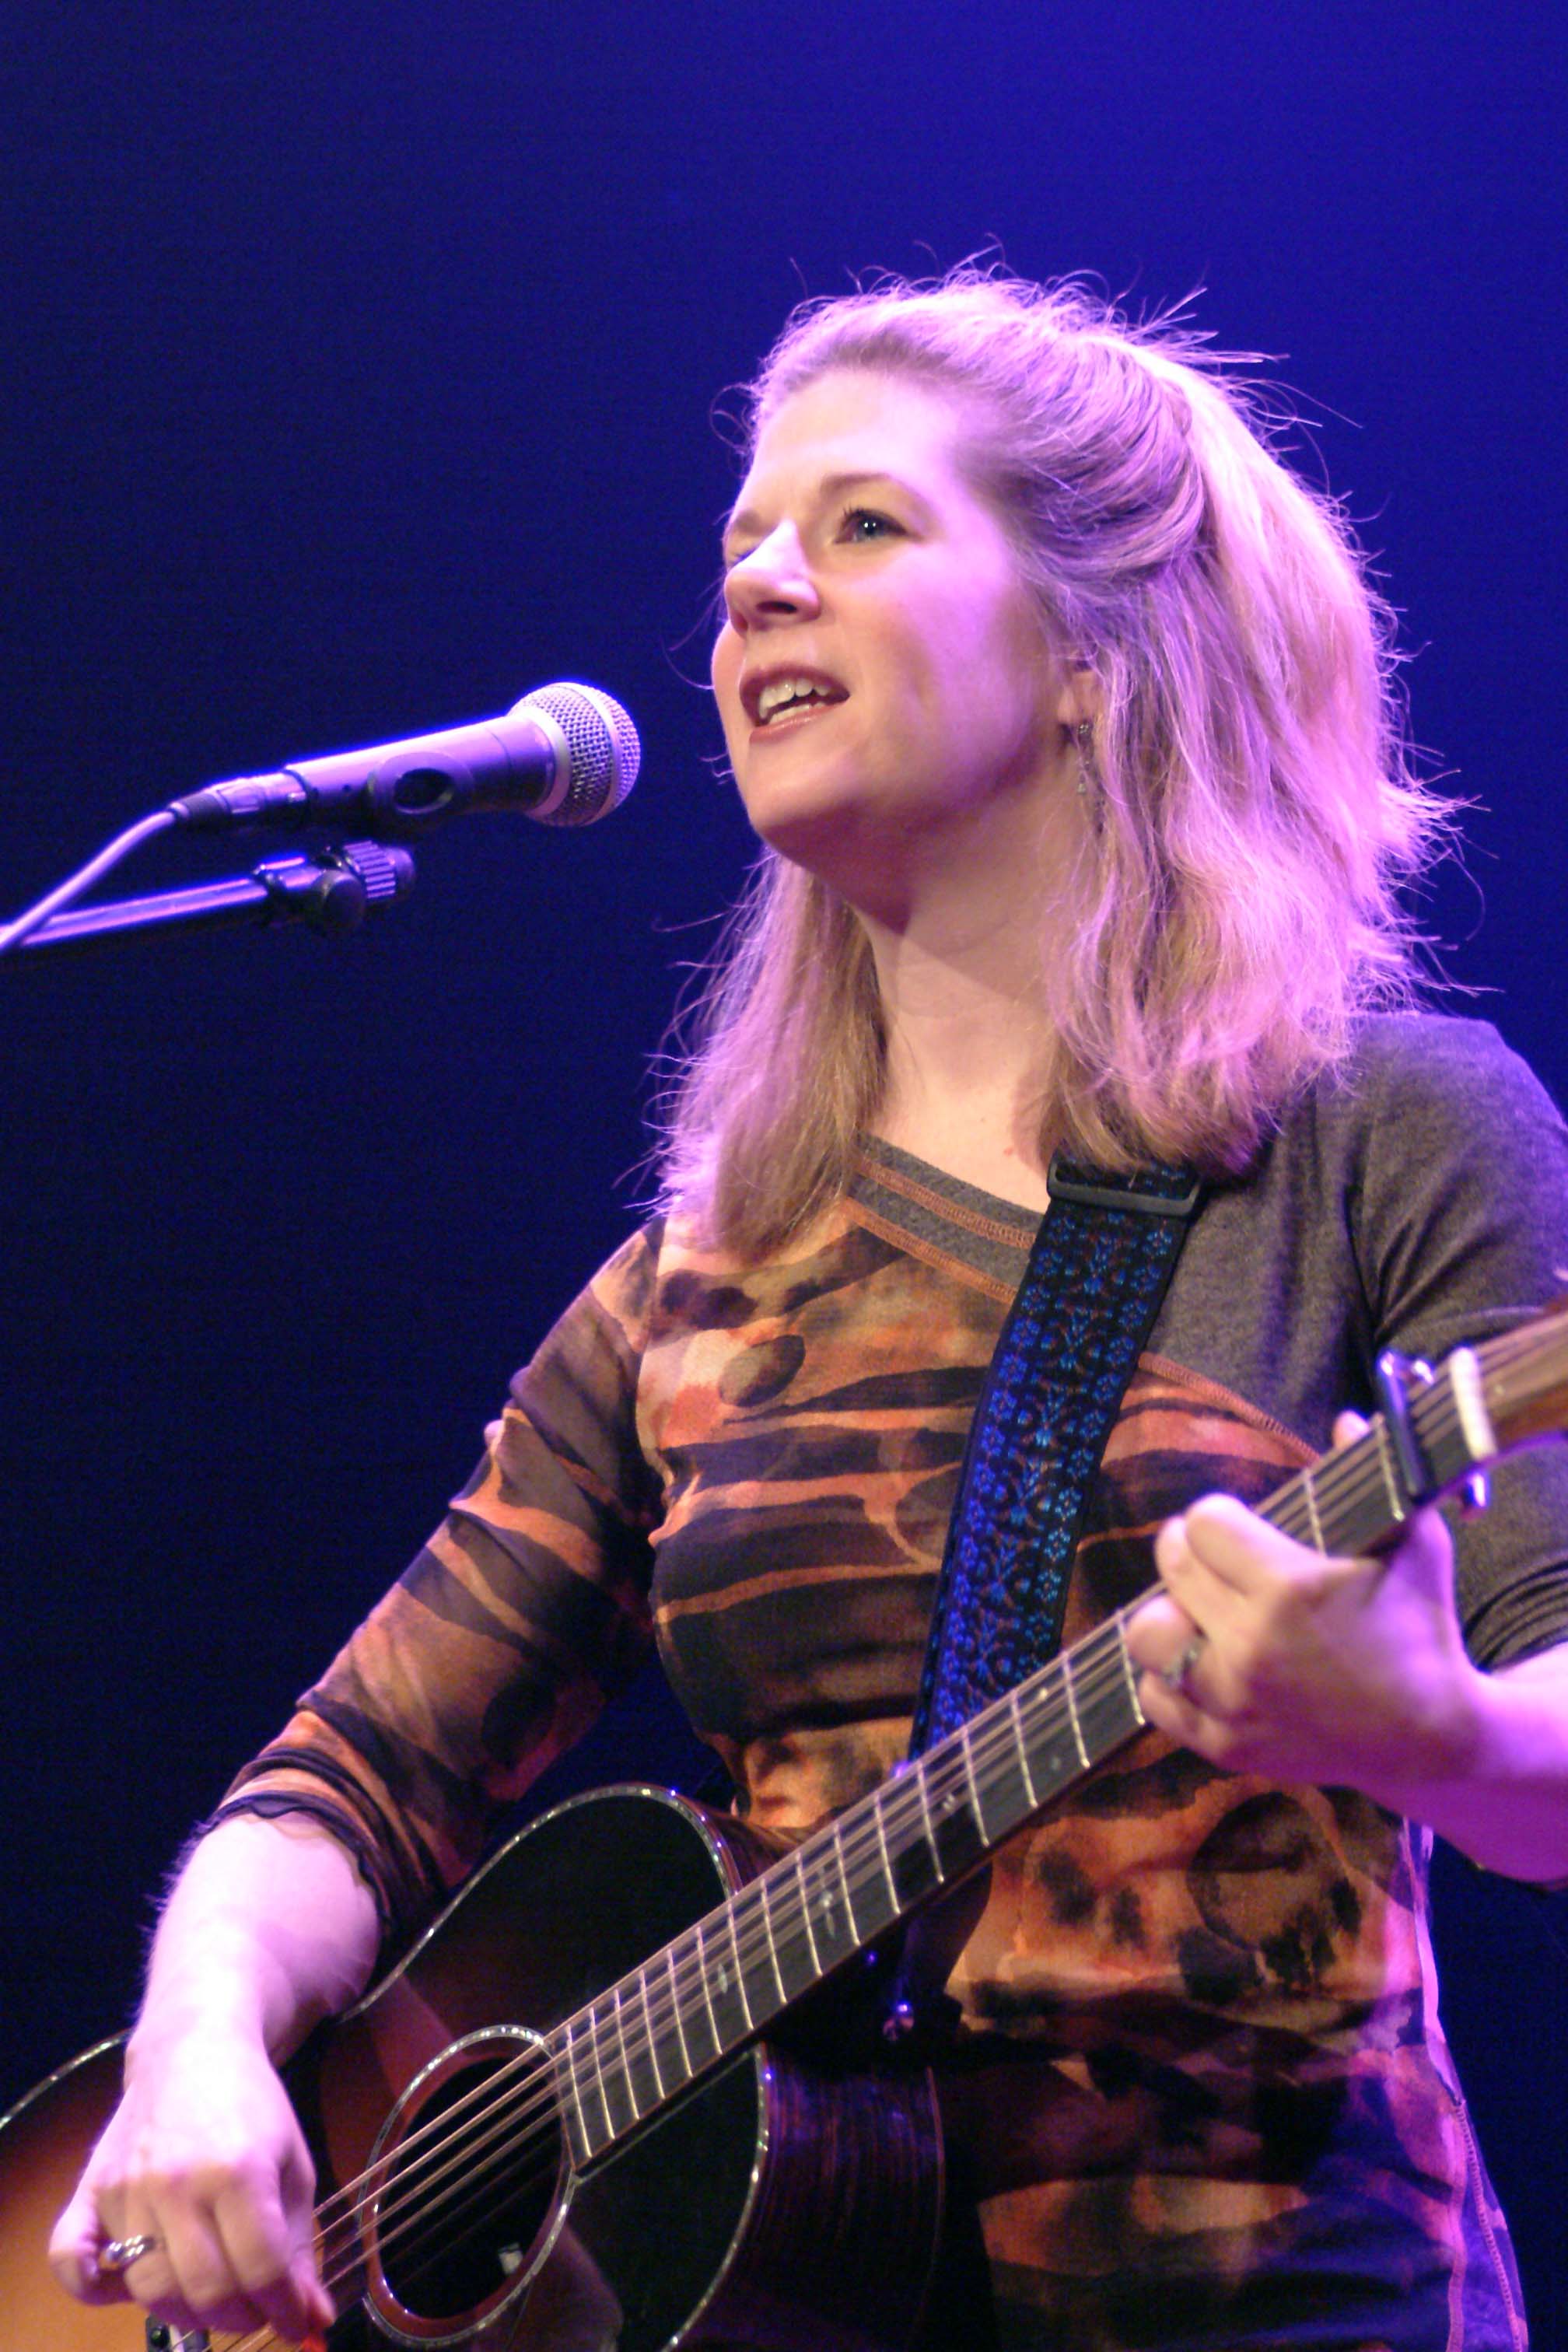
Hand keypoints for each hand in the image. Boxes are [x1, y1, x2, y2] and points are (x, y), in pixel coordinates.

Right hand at [49, 2018, 333, 2345]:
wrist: (195, 2047)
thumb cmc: (253, 2108)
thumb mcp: (293, 2165)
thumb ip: (301, 2245)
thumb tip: (312, 2318)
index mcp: (240, 2172)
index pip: (260, 2270)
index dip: (284, 2308)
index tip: (296, 2320)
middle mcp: (178, 2184)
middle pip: (205, 2291)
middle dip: (239, 2316)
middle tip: (254, 2307)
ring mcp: (129, 2188)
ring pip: (151, 2290)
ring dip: (186, 2312)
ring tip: (211, 2296)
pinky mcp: (92, 2189)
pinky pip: (71, 2257)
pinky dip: (90, 2286)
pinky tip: (122, 2288)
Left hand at [1125, 1413, 1485, 1804]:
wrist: (1434, 1738)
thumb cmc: (1421, 1629)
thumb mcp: (1415, 1543)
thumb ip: (1375, 1475)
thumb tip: (1347, 1418)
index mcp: (1288, 1589)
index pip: (1203, 1523)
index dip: (1219, 1516)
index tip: (1238, 1524)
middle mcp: (1250, 1646)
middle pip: (1170, 1568)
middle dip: (1187, 1551)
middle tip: (1211, 1556)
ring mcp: (1233, 1701)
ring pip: (1145, 1635)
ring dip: (1166, 1613)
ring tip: (1196, 1609)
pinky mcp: (1225, 1747)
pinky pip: (1157, 1699)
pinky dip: (1167, 1677)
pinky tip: (1198, 1661)